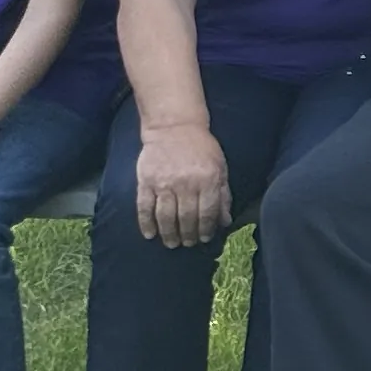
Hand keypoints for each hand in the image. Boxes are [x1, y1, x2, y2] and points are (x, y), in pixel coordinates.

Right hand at [133, 125, 233, 246]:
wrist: (174, 127)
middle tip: (188, 243)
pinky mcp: (146, 182)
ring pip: (166, 217)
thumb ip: (223, 194)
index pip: (207, 212)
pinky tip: (150, 235)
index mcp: (208, 180)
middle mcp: (186, 184)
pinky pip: (145, 208)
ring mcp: (164, 184)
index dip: (206, 229)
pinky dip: (146, 224)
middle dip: (188, 235)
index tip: (204, 238)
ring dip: (169, 234)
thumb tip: (225, 221)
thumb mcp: (220, 167)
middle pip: (186, 218)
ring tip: (172, 243)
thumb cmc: (201, 148)